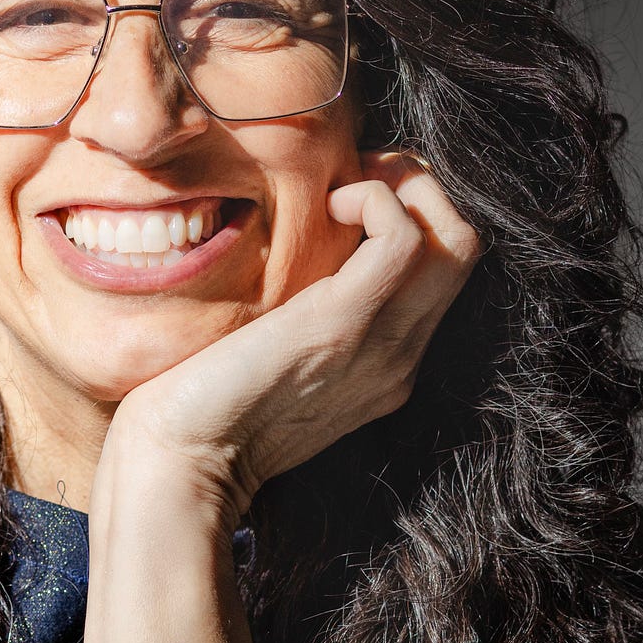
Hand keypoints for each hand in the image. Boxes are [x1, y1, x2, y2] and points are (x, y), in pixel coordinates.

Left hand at [105, 152, 482, 521]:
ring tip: (346, 191)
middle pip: (462, 248)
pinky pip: (402, 239)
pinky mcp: (343, 325)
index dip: (411, 211)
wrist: (180, 463)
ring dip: (406, 188)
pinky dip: (376, 200)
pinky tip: (330, 205)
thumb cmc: (201, 406)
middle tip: (356, 179)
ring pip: (454, 240)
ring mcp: (381, 344)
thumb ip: (300, 317)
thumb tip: (293, 254)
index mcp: (385, 363)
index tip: (352, 193)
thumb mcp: (273, 357)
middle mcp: (399, 356)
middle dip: (420, 189)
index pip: (442, 270)